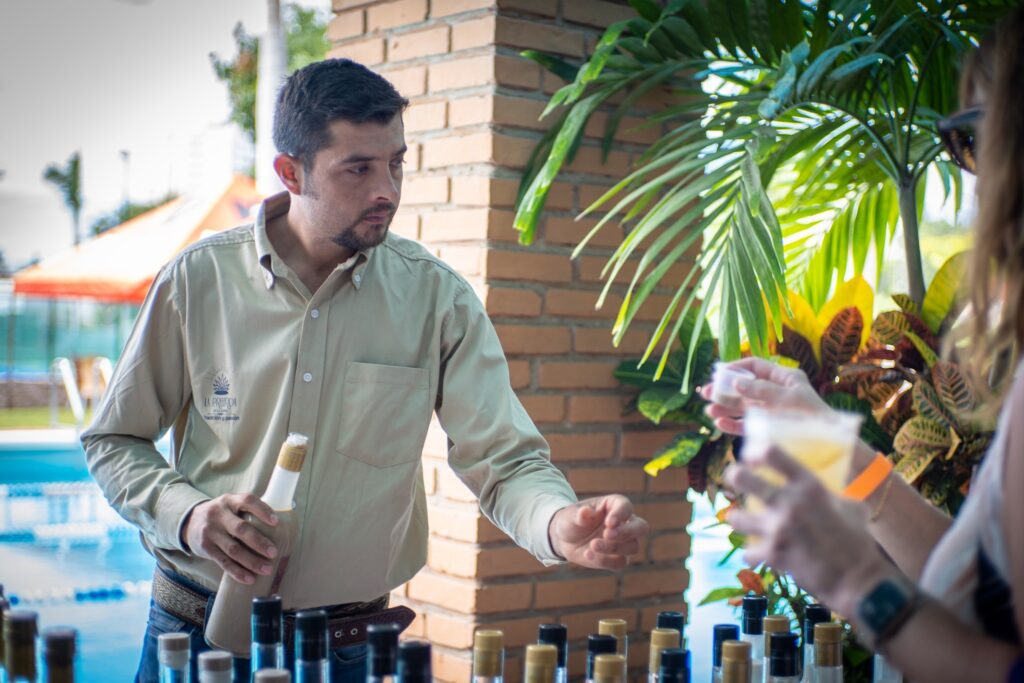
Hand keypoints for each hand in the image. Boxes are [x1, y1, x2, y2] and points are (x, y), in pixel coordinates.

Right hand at [183, 493, 278, 583]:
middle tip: (274, 553)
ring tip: (266, 569)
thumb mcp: (231, 505)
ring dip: (251, 561)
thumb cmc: (222, 514)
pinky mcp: (206, 548)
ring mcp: (210, 532)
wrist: (189, 522)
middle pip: (241, 529)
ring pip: (233, 549)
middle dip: (259, 542)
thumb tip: (281, 525)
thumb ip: (249, 511)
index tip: (276, 522)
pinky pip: (223, 562)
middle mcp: (218, 514)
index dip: (262, 510)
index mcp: (229, 500)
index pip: (247, 501)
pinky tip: (249, 578)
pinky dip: (237, 572)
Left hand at [548, 495, 648, 570]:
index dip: (620, 514)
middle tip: (607, 535)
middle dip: (626, 532)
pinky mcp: (617, 559)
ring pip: (633, 547)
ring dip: (614, 548)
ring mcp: (623, 542)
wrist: (565, 539)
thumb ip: (578, 515)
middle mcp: (624, 523)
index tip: (609, 523)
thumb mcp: (570, 515)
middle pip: (640, 527)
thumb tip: (585, 512)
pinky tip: (588, 554)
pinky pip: (620, 563)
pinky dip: (605, 561)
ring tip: (593, 545)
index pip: (626, 506)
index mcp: (614, 505)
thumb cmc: (571, 521)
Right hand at [700, 357, 830, 434]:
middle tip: (705, 393)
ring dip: (726, 407)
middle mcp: (777, 392)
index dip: (736, 367)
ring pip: (743, 406)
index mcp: (786, 378)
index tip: (718, 373)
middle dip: (724, 390)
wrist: (831, 446)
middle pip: (745, 387)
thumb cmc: (813, 418)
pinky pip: (748, 424)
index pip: (755, 366)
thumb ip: (762, 390)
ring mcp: (772, 411)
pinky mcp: (770, 428)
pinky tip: (720, 423)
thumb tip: (737, 382)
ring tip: (710, 410)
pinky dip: (733, 423)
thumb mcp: (788, 399)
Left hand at [723, 446, 892, 612]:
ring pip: (735, 517)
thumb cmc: (858, 541)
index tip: (750, 457)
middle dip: (734, 476)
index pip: (772, 453)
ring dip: (738, 519)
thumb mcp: (851, 506)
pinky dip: (753, 554)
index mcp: (809, 486)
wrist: (858, 580)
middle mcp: (789, 502)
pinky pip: (748, 552)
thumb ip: (831, 495)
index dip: (755, 451)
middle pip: (741, 477)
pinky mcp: (773, 554)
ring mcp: (778, 528)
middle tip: (735, 479)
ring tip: (742, 520)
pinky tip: (759, 555)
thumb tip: (827, 492)